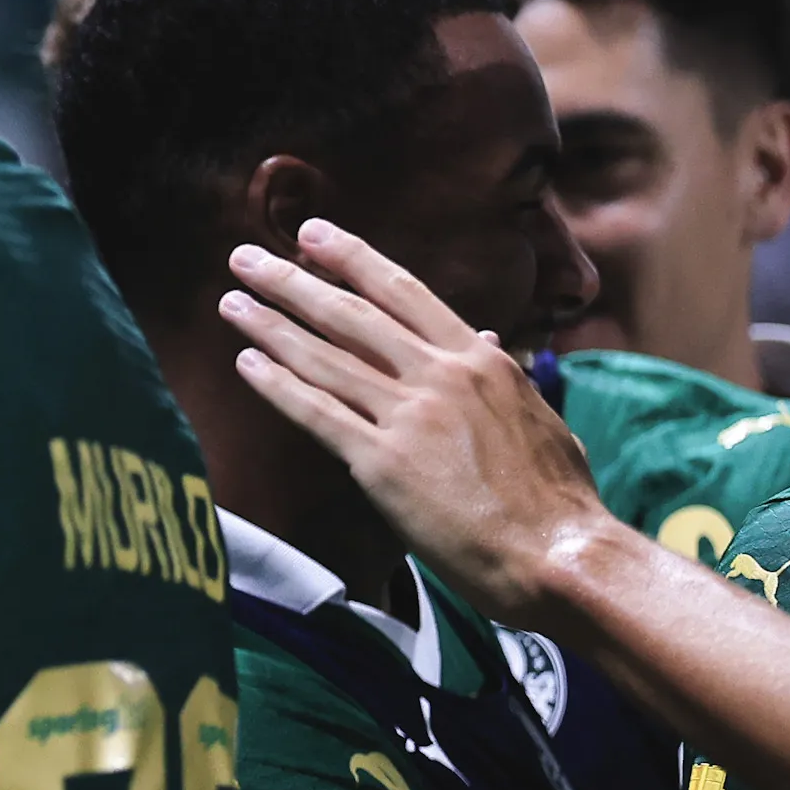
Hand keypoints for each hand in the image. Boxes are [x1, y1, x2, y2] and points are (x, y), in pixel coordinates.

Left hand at [222, 222, 615, 623]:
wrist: (558, 554)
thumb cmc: (557, 499)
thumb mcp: (539, 418)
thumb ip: (503, 377)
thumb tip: (485, 340)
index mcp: (481, 360)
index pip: (404, 292)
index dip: (352, 259)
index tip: (312, 235)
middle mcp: (440, 376)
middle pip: (351, 315)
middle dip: (292, 281)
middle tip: (245, 258)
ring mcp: (409, 418)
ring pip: (325, 358)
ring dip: (270, 326)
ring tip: (231, 302)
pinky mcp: (382, 464)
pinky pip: (317, 414)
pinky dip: (277, 386)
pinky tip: (247, 364)